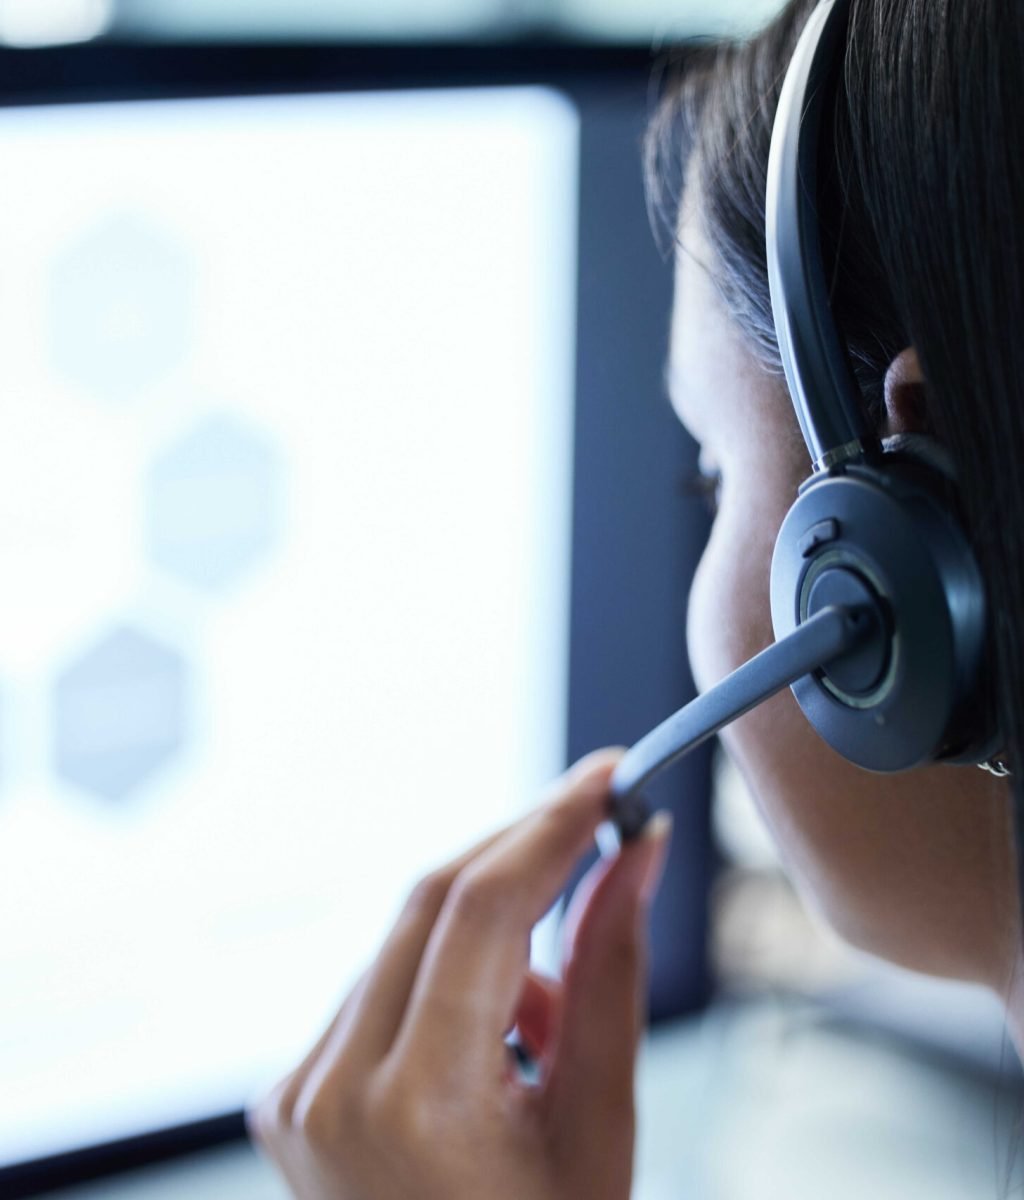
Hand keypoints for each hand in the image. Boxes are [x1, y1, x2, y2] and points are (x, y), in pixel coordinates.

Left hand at [248, 749, 671, 1199]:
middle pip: (433, 901)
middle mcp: (330, 1086)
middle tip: (603, 827)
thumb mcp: (600, 1125)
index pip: (482, 909)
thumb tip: (632, 854)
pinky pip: (381, 985)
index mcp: (413, 1105)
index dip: (552, 825)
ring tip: (548, 1032)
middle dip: (525, 854)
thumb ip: (611, 973)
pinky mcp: (290, 1090)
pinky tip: (496, 1047)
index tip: (609, 776)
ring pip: (409, 937)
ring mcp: (297, 1090)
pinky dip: (450, 978)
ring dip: (493, 936)